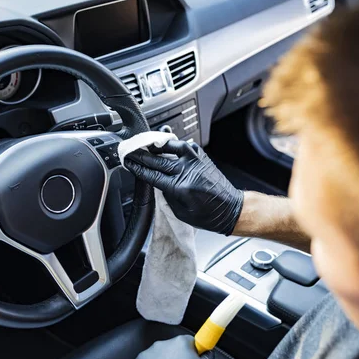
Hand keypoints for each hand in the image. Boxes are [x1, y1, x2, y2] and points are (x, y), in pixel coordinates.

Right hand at [124, 141, 243, 234]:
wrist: (231, 209)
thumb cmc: (208, 215)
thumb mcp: (180, 212)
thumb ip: (166, 195)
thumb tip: (155, 181)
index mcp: (180, 187)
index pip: (152, 174)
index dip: (137, 168)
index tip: (128, 162)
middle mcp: (187, 170)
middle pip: (157, 159)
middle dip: (141, 155)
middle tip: (129, 150)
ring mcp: (195, 160)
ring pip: (170, 146)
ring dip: (155, 144)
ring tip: (144, 144)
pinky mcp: (202, 156)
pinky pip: (183, 145)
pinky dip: (172, 143)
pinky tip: (164, 143)